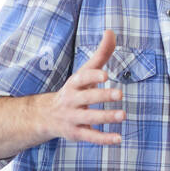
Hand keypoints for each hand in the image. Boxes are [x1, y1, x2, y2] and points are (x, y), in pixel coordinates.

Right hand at [42, 29, 124, 144]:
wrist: (46, 116)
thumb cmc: (74, 90)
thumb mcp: (84, 72)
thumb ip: (100, 54)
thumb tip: (111, 31)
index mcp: (74, 84)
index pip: (82, 79)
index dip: (93, 76)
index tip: (105, 75)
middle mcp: (72, 101)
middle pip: (87, 98)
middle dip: (102, 96)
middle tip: (120, 94)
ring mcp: (73, 118)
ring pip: (90, 118)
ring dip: (106, 117)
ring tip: (123, 115)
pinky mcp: (76, 133)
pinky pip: (90, 137)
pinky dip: (104, 139)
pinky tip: (118, 138)